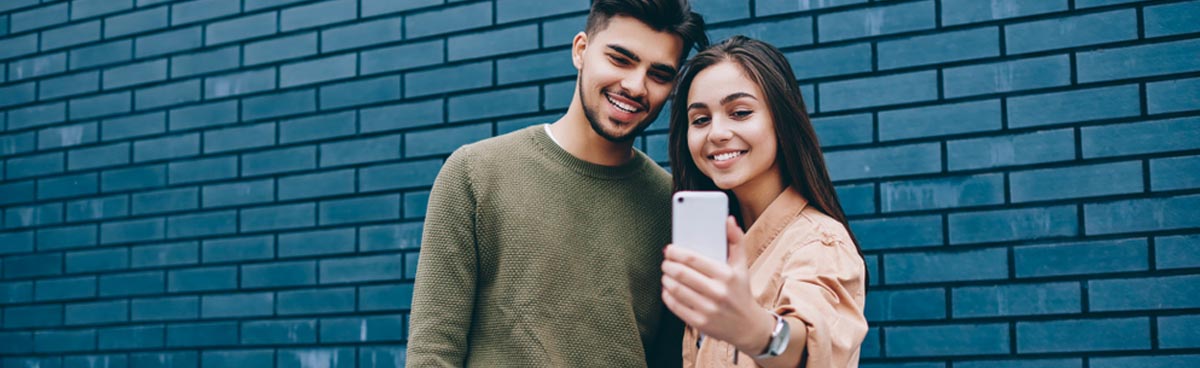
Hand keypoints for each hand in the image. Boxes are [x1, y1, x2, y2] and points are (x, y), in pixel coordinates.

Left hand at [662, 216, 774, 353]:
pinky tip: (668, 290)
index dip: (676, 252)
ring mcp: (708, 309)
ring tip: (666, 274)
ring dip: (666, 279)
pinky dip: (667, 296)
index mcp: (726, 275)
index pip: (693, 259)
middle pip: (681, 274)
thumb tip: (728, 220)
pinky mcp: (700, 322)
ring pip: (676, 290)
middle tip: (665, 261)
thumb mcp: (742, 266)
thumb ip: (736, 240)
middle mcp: (718, 292)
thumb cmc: (741, 291)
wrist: (747, 326)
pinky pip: (676, 306)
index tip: (669, 249)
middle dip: (668, 265)